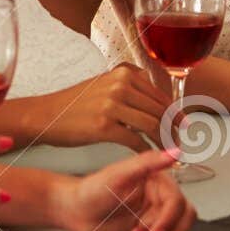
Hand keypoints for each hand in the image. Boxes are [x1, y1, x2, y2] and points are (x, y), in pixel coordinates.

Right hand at [44, 65, 172, 149]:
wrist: (45, 115)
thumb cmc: (75, 104)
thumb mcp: (104, 83)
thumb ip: (130, 84)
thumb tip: (157, 93)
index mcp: (124, 73)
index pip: (161, 95)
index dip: (176, 112)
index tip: (184, 124)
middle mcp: (120, 85)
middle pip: (160, 110)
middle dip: (173, 129)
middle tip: (178, 142)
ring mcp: (111, 104)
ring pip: (152, 125)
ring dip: (164, 141)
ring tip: (167, 151)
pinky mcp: (103, 126)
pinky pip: (135, 140)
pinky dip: (147, 151)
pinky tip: (149, 157)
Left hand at [53, 148, 195, 230]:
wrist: (75, 211)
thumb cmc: (91, 191)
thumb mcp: (119, 175)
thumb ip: (148, 162)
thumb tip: (174, 152)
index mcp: (157, 177)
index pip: (176, 200)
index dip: (168, 219)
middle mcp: (159, 192)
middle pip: (184, 214)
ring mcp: (155, 209)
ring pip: (179, 226)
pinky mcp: (149, 223)